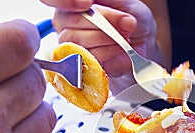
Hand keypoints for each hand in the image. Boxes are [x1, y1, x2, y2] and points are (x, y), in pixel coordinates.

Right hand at [40, 0, 157, 93]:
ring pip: (78, 40)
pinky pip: (88, 58)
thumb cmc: (129, 19)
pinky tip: (119, 49)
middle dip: (104, 23)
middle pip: (71, 21)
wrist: (140, 42)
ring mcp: (70, 44)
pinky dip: (108, 53)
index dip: (67, 2)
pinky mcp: (81, 64)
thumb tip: (106, 11)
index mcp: (72, 3)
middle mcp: (65, 22)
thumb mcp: (126, 3)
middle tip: (125, 24)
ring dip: (107, 39)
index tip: (88, 4)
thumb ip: (113, 4)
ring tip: (124, 38)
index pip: (54, 0)